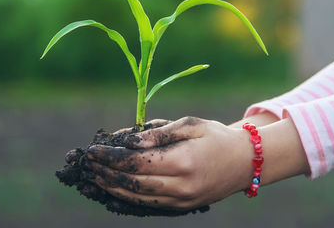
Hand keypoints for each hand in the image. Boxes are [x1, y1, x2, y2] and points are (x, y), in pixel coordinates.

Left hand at [83, 116, 308, 210]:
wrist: (245, 162)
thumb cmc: (216, 137)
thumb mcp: (190, 125)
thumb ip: (158, 134)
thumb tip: (129, 141)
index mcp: (183, 161)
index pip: (136, 162)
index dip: (111, 158)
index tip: (93, 150)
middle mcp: (181, 186)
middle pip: (132, 183)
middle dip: (106, 173)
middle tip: (87, 163)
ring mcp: (181, 201)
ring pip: (137, 199)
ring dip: (111, 188)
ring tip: (93, 178)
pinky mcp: (182, 208)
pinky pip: (148, 207)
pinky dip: (126, 200)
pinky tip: (112, 192)